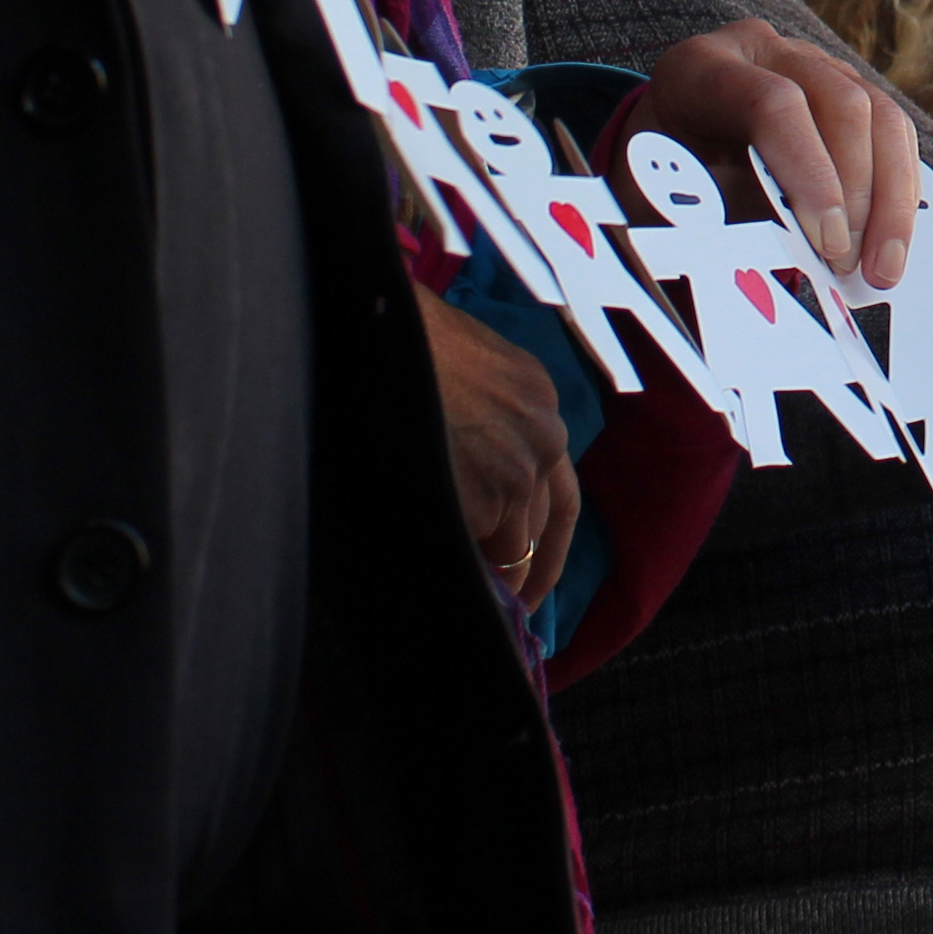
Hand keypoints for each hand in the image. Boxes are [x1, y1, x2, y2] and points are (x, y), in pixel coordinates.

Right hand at [426, 291, 579, 595]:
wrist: (372, 327)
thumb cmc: (397, 336)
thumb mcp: (460, 368)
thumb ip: (479, 418)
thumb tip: (464, 467)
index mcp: (538, 398)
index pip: (560, 484)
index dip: (548, 533)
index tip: (536, 567)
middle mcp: (543, 436)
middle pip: (544, 522)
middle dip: (527, 566)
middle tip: (512, 606)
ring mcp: (519, 471)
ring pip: (513, 544)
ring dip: (490, 570)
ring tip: (467, 597)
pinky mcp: (486, 499)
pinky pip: (474, 548)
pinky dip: (459, 563)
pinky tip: (434, 570)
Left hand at [632, 18, 920, 286]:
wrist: (670, 146)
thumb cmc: (663, 178)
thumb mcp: (669, 196)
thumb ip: (723, 217)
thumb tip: (789, 269)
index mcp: (704, 67)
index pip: (774, 104)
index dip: (810, 175)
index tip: (826, 244)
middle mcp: (765, 51)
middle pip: (843, 104)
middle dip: (860, 195)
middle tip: (852, 268)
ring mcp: (814, 63)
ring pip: (883, 117)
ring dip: (892, 201)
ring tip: (880, 270)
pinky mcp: (849, 87)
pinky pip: (894, 135)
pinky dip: (899, 194)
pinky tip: (891, 243)